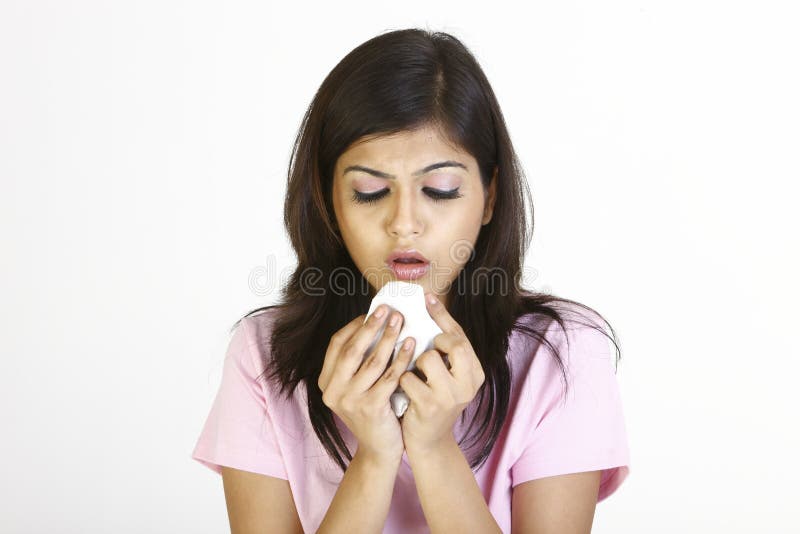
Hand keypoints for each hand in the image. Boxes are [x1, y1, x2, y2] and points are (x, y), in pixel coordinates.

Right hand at [317, 305, 415, 462]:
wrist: (380, 449)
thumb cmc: (373, 410)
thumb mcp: (357, 386)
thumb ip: (358, 362)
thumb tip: (375, 322)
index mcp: (327, 382)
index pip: (337, 344)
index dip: (355, 326)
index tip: (373, 312)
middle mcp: (333, 391)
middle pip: (353, 349)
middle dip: (372, 326)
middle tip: (388, 309)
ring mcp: (350, 401)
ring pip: (372, 361)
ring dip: (389, 338)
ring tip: (402, 322)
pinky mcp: (370, 408)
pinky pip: (389, 377)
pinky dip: (401, 358)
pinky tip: (411, 345)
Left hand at [399, 294, 485, 454]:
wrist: (428, 441)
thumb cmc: (432, 400)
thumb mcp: (446, 376)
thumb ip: (443, 351)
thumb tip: (427, 309)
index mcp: (475, 373)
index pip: (461, 336)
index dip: (442, 315)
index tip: (427, 297)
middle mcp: (469, 384)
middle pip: (454, 344)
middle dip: (434, 340)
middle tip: (426, 346)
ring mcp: (451, 396)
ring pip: (429, 359)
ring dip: (415, 363)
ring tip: (415, 375)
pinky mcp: (430, 407)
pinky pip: (408, 378)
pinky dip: (402, 381)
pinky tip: (405, 392)